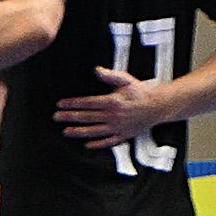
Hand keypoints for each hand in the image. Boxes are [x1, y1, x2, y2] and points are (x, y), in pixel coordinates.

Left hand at [55, 64, 176, 144]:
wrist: (158, 106)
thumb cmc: (140, 92)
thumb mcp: (125, 80)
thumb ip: (110, 75)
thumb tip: (97, 70)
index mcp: (112, 101)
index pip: (87, 103)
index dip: (72, 104)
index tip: (60, 104)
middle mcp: (114, 116)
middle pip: (87, 117)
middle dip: (70, 117)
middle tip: (56, 117)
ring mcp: (119, 127)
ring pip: (95, 131)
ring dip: (79, 132)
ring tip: (66, 132)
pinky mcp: (124, 135)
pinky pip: (109, 142)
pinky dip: (98, 144)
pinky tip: (87, 145)